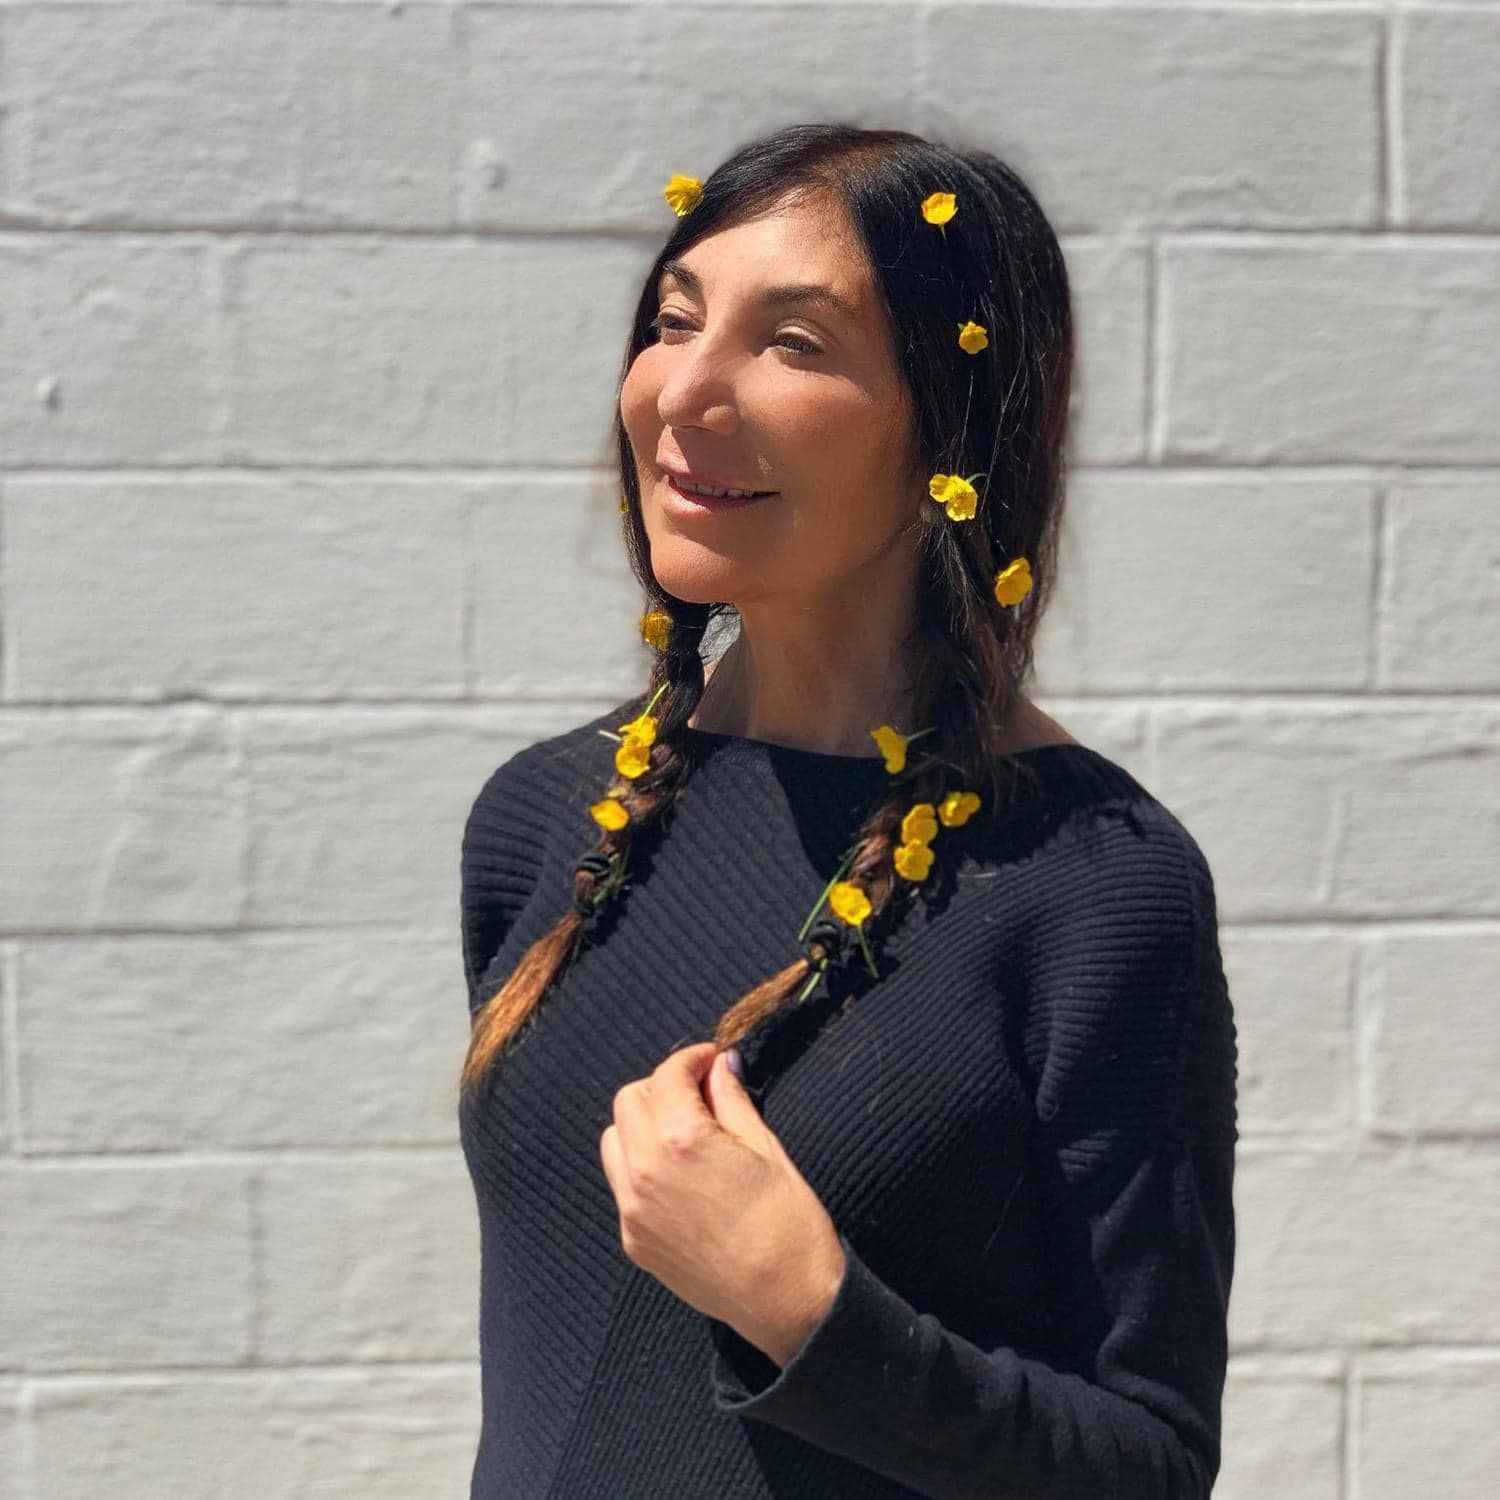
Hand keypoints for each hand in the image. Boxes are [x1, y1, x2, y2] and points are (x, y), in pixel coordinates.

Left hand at [599, 1042, 847, 1367]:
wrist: (787, 1301)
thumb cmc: (788, 1223)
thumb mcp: (766, 1148)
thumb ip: (732, 1100)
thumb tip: (720, 1065)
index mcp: (681, 1139)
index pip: (667, 1075)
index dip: (692, 1059)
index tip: (712, 1061)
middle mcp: (645, 1171)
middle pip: (630, 1100)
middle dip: (663, 1087)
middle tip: (701, 1093)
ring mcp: (633, 1210)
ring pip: (615, 1139)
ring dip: (642, 1123)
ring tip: (685, 1131)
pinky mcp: (634, 1240)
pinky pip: (622, 1184)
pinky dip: (641, 1165)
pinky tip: (680, 1174)